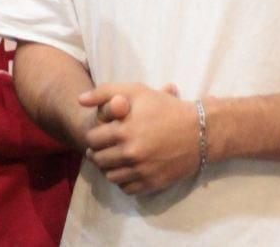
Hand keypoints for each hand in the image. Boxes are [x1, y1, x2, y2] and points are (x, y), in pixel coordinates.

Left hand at [79, 83, 198, 195]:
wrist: (199, 131)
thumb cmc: (166, 108)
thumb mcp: (137, 91)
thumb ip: (105, 92)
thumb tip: (80, 99)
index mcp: (123, 131)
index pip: (92, 140)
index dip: (95, 135)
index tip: (103, 133)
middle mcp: (130, 154)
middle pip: (99, 160)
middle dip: (99, 152)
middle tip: (107, 147)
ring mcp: (141, 171)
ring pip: (110, 177)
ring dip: (110, 168)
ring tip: (117, 159)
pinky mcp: (151, 184)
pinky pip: (127, 189)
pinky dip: (125, 181)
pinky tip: (130, 169)